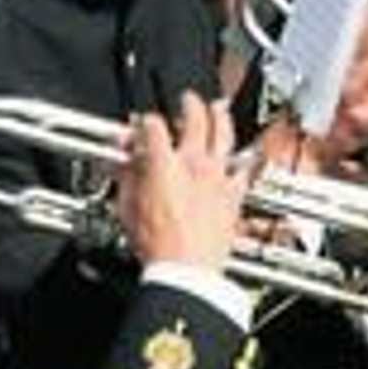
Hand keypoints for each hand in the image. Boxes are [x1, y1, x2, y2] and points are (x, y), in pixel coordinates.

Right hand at [117, 92, 245, 273]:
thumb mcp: (126, 208)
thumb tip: (119, 164)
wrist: (187, 269)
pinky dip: (246, 158)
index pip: (154, 127)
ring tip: (219, 106)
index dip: (147, 121)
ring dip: (220, 116)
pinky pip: (245, 168)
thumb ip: (124, 178)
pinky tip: (247, 152)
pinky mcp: (233, 193)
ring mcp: (217, 176)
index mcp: (163, 164)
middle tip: (187, 99)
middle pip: (194, 119)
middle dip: (188, 104)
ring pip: (224, 134)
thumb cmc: (158, 246)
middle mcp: (194, 163)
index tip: (145, 124)